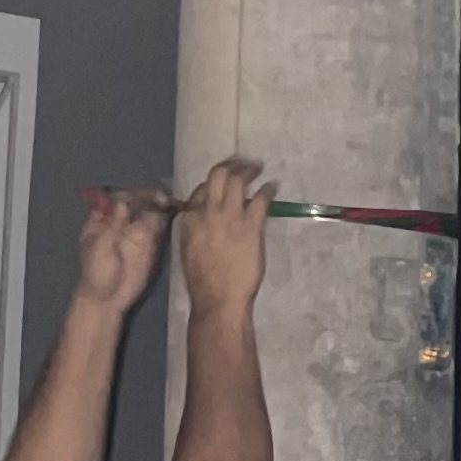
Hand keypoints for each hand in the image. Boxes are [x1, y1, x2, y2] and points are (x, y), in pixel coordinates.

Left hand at [74, 186, 169, 316]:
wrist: (107, 299)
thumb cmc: (96, 273)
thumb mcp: (100, 247)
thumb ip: (112, 225)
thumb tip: (122, 203)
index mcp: (102, 219)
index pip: (115, 198)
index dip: (128, 193)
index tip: (140, 192)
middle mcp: (120, 221)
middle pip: (135, 200)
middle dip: (147, 195)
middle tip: (160, 194)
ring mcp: (135, 231)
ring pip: (149, 210)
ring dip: (158, 202)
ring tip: (169, 199)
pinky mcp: (149, 242)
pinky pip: (159, 225)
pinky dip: (166, 216)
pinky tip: (174, 210)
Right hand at [178, 159, 271, 315]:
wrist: (218, 298)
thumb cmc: (203, 282)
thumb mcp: (190, 251)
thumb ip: (196, 231)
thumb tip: (204, 224)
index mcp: (189, 220)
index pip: (198, 191)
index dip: (211, 184)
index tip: (220, 184)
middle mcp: (207, 211)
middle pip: (216, 175)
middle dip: (230, 164)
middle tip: (240, 162)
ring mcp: (229, 216)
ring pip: (237, 180)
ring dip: (248, 170)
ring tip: (257, 167)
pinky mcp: (250, 224)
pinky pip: (261, 198)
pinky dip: (268, 189)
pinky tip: (272, 187)